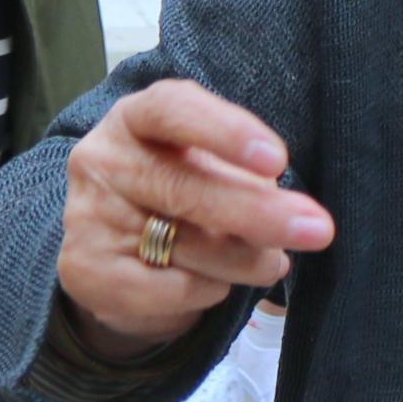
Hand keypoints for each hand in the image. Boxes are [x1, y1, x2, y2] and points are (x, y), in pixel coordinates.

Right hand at [55, 80, 334, 358]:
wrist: (117, 252)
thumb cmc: (181, 189)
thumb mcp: (211, 167)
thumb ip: (247, 179)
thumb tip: (296, 216)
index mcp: (137, 117)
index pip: (173, 110)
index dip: (226, 132)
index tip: (277, 161)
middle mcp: (102, 158)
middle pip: (184, 186)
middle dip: (258, 212)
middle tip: (317, 230)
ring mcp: (87, 214)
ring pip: (186, 245)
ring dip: (245, 261)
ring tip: (270, 263)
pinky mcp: (85, 269)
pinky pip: (170, 289)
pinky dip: (208, 291)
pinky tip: (213, 282)